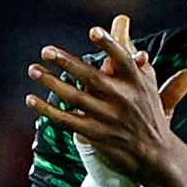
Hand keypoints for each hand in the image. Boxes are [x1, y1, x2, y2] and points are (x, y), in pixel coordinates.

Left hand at [24, 18, 186, 186]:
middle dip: (67, 62)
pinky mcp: (95, 134)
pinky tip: (31, 99)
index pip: (122, 60)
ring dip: (51, 83)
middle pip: (91, 77)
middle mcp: (122, 99)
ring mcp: (108, 118)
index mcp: (137, 83)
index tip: (92, 31)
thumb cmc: (150, 115)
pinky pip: (66, 120)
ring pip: (74, 97)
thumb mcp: (150, 88)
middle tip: (46, 50)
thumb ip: (138, 65)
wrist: (155, 155)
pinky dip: (47, 110)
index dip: (109, 44)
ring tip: (33, 70)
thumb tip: (130, 40)